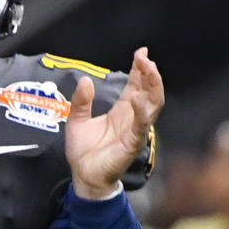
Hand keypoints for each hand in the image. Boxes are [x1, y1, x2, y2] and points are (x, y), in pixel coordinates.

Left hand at [65, 47, 163, 198]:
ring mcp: (134, 130)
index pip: (136, 85)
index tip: (141, 52)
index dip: (139, 69)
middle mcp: (131, 118)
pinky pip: (141, 126)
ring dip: (152, 87)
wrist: (83, 176)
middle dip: (150, 73)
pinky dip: (140, 111)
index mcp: (121, 110)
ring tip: (148, 69)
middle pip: (149, 91)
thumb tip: (85, 80)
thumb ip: (81, 101)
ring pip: (152, 105)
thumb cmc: (83, 151)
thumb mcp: (76, 120)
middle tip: (145, 57)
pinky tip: (136, 98)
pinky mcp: (132, 144)